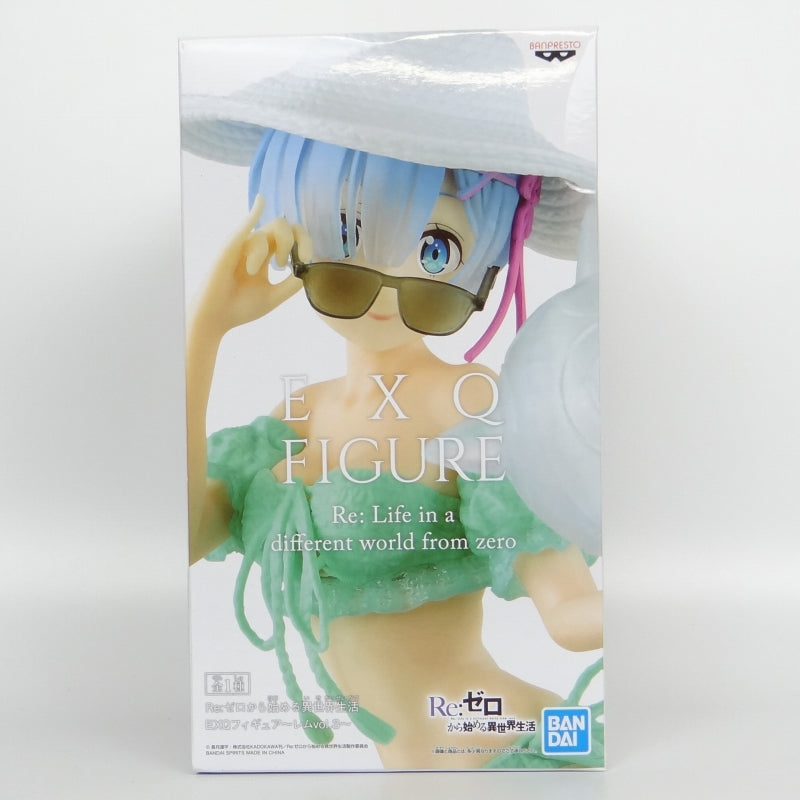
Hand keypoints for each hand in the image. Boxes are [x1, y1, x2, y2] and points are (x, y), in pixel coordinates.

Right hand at [193, 195, 311, 335]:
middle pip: (282, 226)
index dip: (304, 241)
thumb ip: (290, 285)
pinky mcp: (230, 248)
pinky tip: (262, 200)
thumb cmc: (241, 307)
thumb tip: (306, 271)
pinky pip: (245, 227)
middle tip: (292, 262)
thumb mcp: (273, 296)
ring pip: (264, 235)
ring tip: (253, 272)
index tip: (307, 259)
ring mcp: (242, 245)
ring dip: (263, 255)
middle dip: (295, 240)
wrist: (218, 318)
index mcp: (268, 256)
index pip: (291, 236)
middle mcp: (256, 246)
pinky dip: (254, 213)